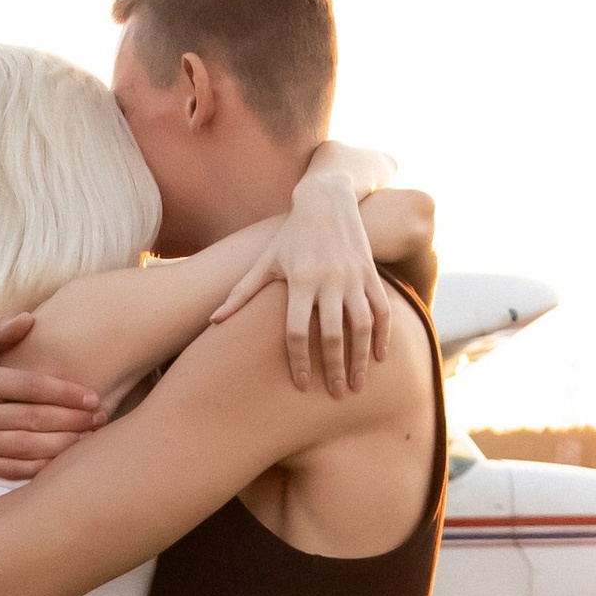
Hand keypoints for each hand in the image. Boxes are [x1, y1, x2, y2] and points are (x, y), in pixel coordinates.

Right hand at [0, 312, 105, 485]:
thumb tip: (30, 318)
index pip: (29, 386)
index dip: (64, 392)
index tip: (92, 397)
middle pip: (33, 419)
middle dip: (72, 420)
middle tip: (101, 418)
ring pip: (27, 448)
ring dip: (64, 445)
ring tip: (90, 439)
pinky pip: (15, 470)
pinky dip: (43, 467)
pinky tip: (65, 461)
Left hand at [207, 167, 393, 396]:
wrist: (327, 200)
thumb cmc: (290, 237)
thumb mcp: (265, 262)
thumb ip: (241, 294)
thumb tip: (213, 322)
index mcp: (300, 281)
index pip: (296, 330)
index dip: (298, 360)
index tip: (302, 384)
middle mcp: (329, 280)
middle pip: (331, 334)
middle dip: (334, 368)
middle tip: (336, 395)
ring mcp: (353, 277)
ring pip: (361, 326)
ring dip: (361, 359)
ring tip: (357, 385)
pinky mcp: (371, 274)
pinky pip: (382, 310)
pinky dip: (383, 335)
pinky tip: (379, 358)